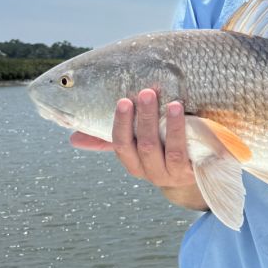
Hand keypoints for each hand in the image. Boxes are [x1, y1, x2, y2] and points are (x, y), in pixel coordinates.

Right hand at [70, 88, 196, 189]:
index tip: (124, 100)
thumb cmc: (161, 151)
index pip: (121, 145)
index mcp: (134, 164)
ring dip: (170, 126)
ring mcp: (174, 174)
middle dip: (145, 119)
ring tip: (173, 103)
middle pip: (145, 146)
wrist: (195, 174)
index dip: (121, 124)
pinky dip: (187, 136)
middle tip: (147, 92)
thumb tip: (72, 138)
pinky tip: (188, 119)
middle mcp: (151, 171)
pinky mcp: (194, 172)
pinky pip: (190, 155)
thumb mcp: (137, 145)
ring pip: (170, 151)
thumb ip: (108, 140)